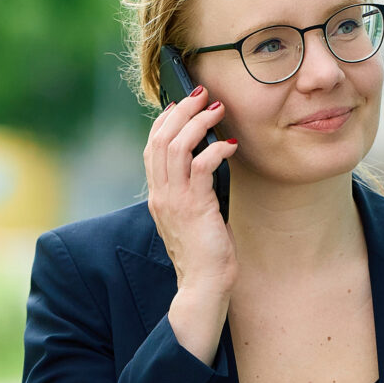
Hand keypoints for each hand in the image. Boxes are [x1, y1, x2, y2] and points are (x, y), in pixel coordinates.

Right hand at [145, 85, 236, 363]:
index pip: (153, 146)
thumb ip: (193, 190)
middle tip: (203, 94)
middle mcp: (161, 194)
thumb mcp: (193, 216)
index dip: (167, 120)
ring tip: (217, 110)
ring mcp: (175, 201)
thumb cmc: (205, 254)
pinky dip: (216, 149)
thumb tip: (208, 160)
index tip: (184, 104)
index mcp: (158, 195)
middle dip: (182, 110)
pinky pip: (201, 165)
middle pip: (161, 138)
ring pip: (177, 145)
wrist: (203, 287)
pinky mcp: (194, 207)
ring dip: (198, 122)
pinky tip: (230, 146)